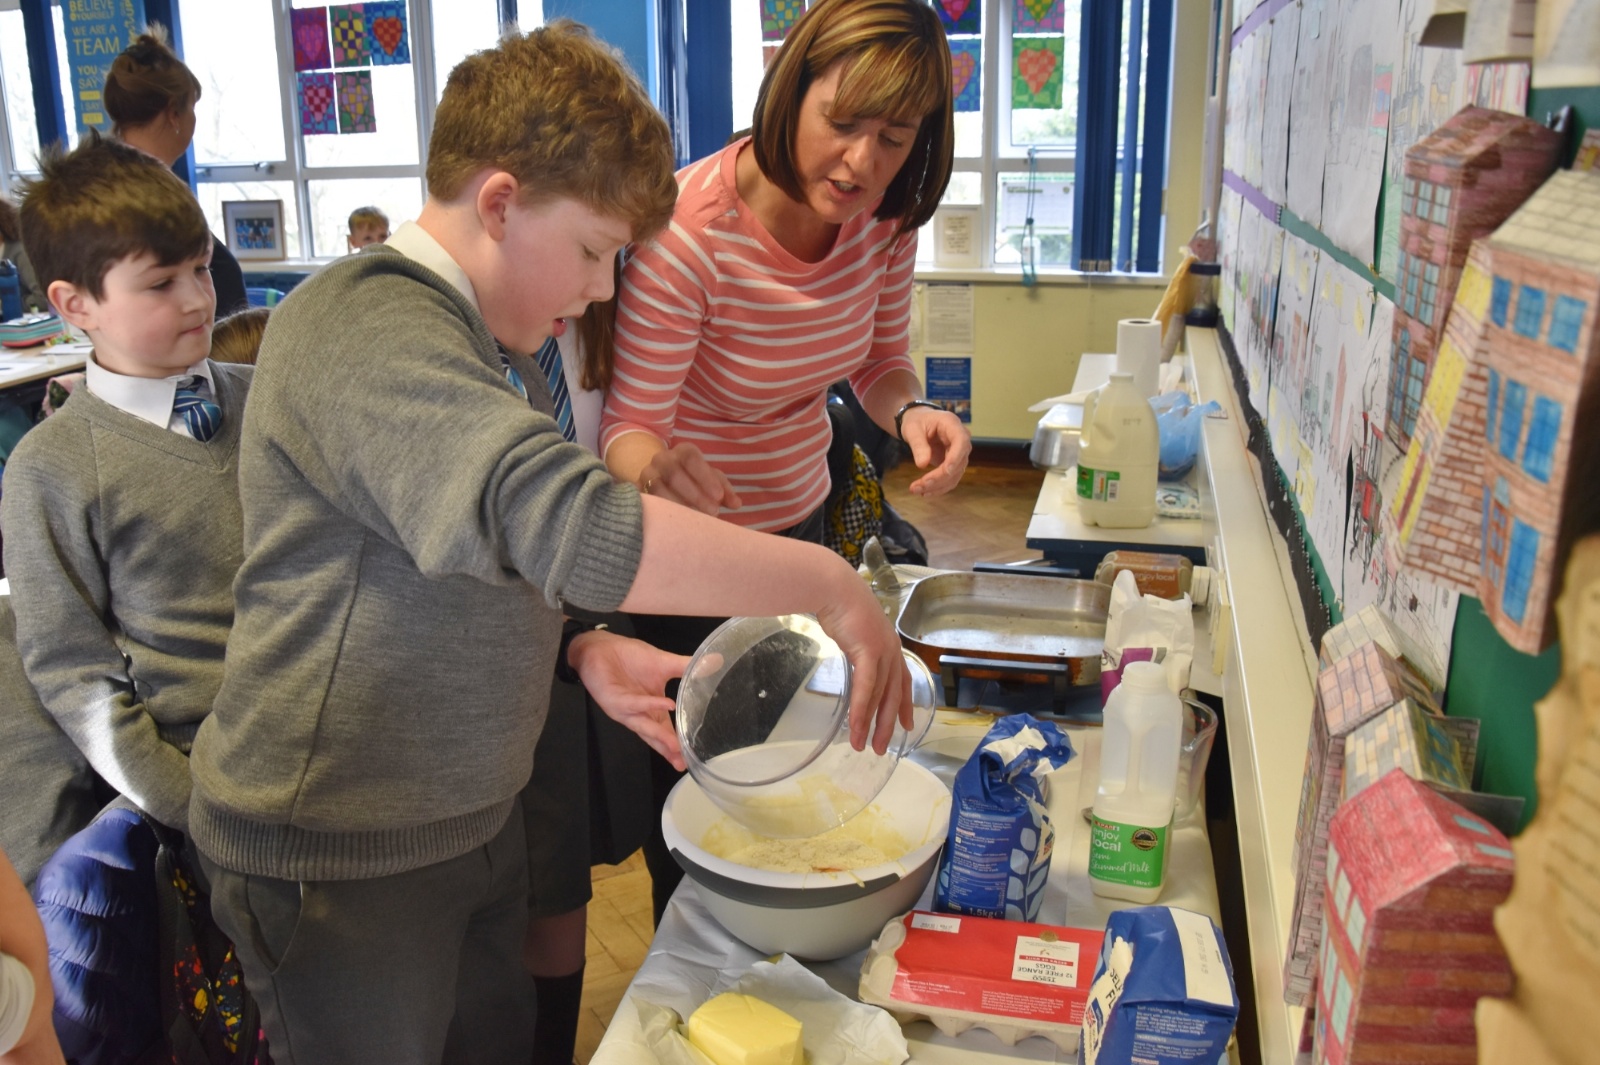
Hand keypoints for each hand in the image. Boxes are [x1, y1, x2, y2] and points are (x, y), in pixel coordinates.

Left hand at [568, 630, 690, 769]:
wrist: (601, 647)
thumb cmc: (630, 658)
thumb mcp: (664, 662)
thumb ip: (688, 667)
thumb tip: (717, 660)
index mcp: (651, 709)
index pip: (666, 731)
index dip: (676, 746)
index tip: (689, 760)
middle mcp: (638, 714)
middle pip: (655, 736)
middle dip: (668, 749)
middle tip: (682, 762)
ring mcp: (625, 709)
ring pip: (644, 726)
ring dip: (659, 735)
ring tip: (675, 745)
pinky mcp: (613, 699)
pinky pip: (633, 704)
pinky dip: (649, 705)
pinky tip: (666, 705)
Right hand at [638, 443, 742, 516]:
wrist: (660, 479)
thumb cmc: (693, 480)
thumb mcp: (711, 481)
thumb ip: (724, 491)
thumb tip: (736, 504)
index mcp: (683, 451)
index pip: (691, 457)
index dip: (705, 476)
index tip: (719, 497)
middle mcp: (662, 459)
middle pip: (674, 473)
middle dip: (695, 494)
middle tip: (713, 512)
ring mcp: (646, 474)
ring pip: (658, 487)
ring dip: (679, 504)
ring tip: (697, 520)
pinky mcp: (638, 490)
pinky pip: (647, 500)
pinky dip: (662, 510)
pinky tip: (677, 522)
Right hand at [811, 563, 913, 754]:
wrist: (834, 588)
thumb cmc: (840, 605)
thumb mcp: (854, 632)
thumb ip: (858, 647)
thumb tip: (852, 656)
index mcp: (890, 646)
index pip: (902, 681)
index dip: (905, 705)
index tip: (907, 724)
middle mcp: (891, 651)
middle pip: (893, 696)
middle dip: (887, 724)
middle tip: (881, 747)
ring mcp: (883, 652)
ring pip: (880, 697)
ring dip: (870, 724)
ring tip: (863, 745)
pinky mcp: (870, 652)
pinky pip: (866, 689)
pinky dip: (861, 710)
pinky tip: (856, 726)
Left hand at [899, 406, 970, 496]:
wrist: (919, 422)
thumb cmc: (916, 421)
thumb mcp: (912, 429)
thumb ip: (918, 445)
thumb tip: (922, 465)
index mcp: (952, 425)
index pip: (961, 442)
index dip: (956, 457)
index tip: (946, 471)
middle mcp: (961, 439)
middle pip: (958, 462)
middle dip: (939, 477)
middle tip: (918, 486)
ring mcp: (959, 453)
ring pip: (955, 474)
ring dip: (937, 486)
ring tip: (916, 490)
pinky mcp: (954, 464)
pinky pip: (950, 479)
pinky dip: (938, 487)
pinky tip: (924, 492)